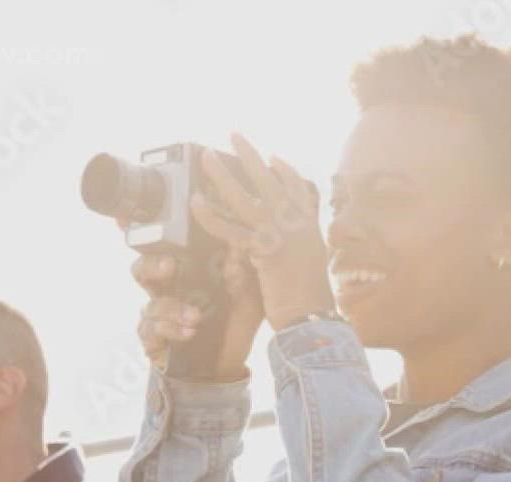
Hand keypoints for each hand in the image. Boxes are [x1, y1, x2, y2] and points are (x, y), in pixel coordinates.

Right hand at [131, 247, 262, 375]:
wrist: (227, 367)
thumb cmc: (234, 324)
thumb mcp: (247, 298)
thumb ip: (242, 275)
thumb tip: (238, 247)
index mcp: (185, 273)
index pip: (164, 249)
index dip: (152, 235)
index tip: (144, 221)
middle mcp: (165, 290)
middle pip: (142, 269)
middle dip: (153, 266)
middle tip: (170, 266)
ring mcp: (156, 314)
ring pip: (150, 303)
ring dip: (172, 308)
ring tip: (195, 317)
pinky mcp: (152, 338)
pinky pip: (151, 330)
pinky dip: (170, 330)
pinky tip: (189, 332)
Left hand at [190, 133, 335, 331]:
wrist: (313, 318)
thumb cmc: (312, 300)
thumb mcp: (311, 266)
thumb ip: (298, 247)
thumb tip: (286, 243)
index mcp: (310, 227)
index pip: (299, 190)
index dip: (286, 172)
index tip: (274, 158)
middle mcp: (296, 225)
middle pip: (269, 181)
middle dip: (249, 156)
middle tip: (234, 135)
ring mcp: (279, 234)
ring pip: (245, 197)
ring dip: (222, 174)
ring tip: (207, 156)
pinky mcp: (260, 250)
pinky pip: (229, 228)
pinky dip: (211, 215)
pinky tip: (197, 202)